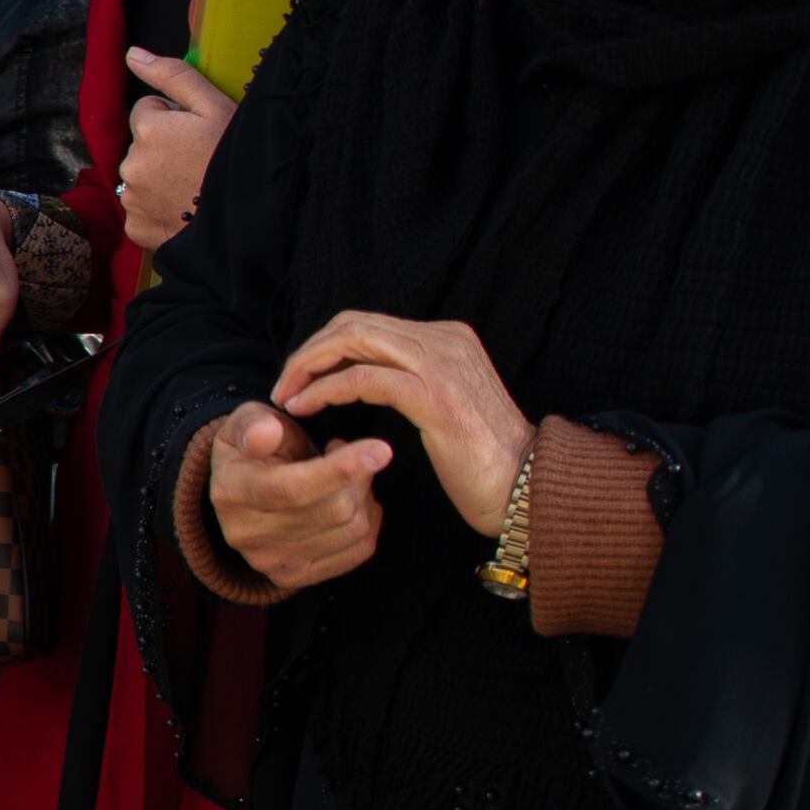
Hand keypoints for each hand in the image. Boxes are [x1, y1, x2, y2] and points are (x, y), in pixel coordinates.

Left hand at [121, 53, 231, 255]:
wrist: (249, 219)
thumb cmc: (238, 157)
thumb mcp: (215, 106)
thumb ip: (172, 75)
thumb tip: (132, 54)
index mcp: (148, 129)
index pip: (148, 109)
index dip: (176, 118)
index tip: (199, 134)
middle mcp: (130, 163)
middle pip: (143, 143)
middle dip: (165, 147)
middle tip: (201, 161)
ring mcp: (131, 199)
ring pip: (141, 176)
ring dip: (160, 177)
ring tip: (196, 186)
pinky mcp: (135, 228)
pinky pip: (141, 210)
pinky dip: (158, 209)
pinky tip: (185, 209)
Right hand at [204, 399, 388, 593]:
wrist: (242, 491)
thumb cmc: (254, 449)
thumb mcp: (247, 422)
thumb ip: (255, 423)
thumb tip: (266, 433)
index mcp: (231, 492)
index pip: (293, 489)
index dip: (341, 470)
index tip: (380, 449)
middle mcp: (246, 534)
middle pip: (333, 511)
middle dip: (359, 477)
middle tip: (357, 453)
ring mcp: (271, 561)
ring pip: (352, 530)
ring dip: (366, 497)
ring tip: (352, 477)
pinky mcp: (296, 576)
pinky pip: (358, 551)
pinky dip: (370, 521)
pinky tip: (356, 502)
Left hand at [274, 310, 526, 536]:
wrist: (525, 486)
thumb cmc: (480, 458)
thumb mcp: (443, 403)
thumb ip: (410, 379)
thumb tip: (359, 374)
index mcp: (447, 338)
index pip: (368, 324)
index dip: (324, 346)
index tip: (299, 378)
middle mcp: (445, 340)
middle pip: (354, 325)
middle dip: (309, 352)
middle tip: (284, 386)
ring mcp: (441, 364)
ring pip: (353, 341)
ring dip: (309, 367)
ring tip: (288, 397)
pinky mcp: (434, 396)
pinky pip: (363, 379)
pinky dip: (326, 390)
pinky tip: (308, 408)